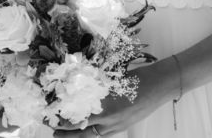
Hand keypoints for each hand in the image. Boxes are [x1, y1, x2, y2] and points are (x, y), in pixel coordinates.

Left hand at [54, 63, 171, 135]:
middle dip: (65, 131)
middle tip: (51, 128)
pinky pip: (102, 134)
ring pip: (91, 135)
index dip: (63, 118)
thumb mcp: (113, 81)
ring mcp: (117, 126)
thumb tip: (76, 90)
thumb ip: (96, 87)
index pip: (78, 117)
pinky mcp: (123, 127)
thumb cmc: (138, 78)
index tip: (50, 114)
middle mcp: (110, 119)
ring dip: (76, 134)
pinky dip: (91, 132)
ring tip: (61, 133)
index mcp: (106, 107)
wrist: (161, 85)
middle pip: (82, 130)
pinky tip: (83, 130)